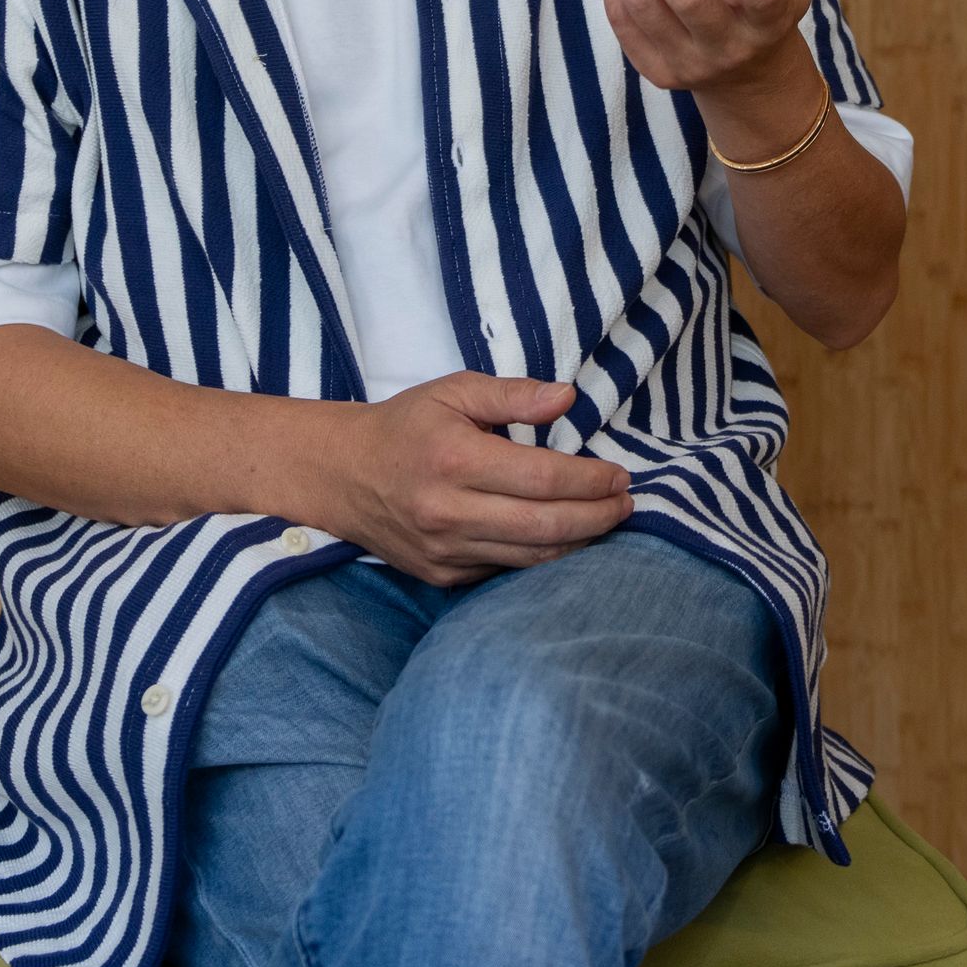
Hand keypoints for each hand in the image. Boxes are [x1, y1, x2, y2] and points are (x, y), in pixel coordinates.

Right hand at [321, 374, 630, 585]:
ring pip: (530, 558)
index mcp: (455, 458)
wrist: (341, 475)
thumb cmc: (406, 426)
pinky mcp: (441, 575)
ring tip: (606, 522)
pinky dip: (541, 558)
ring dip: (579, 543)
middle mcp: (448, 511)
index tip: (620, 476)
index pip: (542, 477)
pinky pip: (505, 572)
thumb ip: (513, 394)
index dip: (591, 480)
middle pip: (545, 526)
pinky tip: (563, 539)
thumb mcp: (454, 391)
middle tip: (625, 505)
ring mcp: (444, 550)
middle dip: (598, 518)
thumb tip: (568, 398)